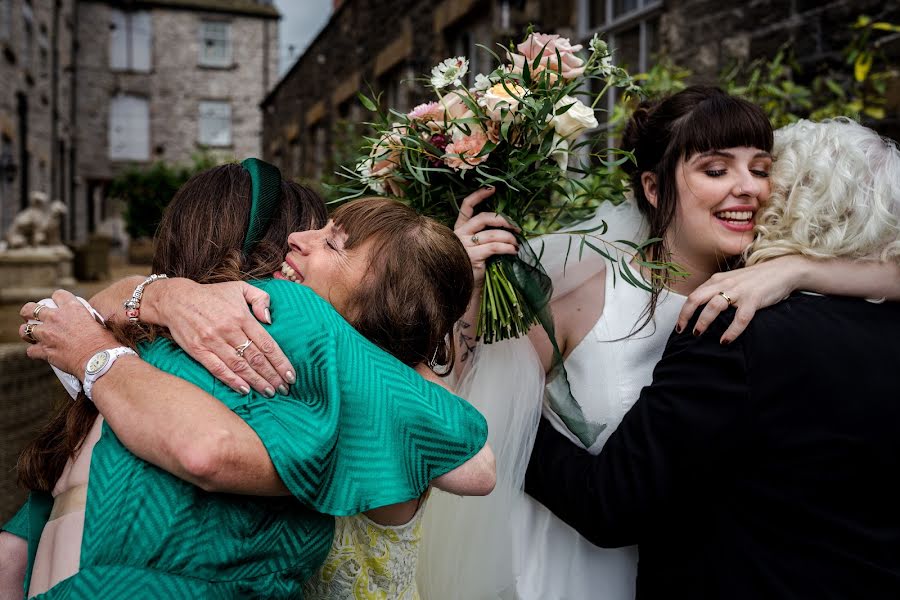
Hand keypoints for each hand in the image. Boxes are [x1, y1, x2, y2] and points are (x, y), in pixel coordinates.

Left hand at [19, 290, 119, 375]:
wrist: (99, 360)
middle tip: (32, 318)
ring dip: (28, 333)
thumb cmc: (104, 343)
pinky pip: (31, 350)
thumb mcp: (98, 323)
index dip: (57, 299)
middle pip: (30, 308)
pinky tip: (42, 353)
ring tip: (33, 336)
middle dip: (29, 312)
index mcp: (72, 308)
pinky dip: (35, 352)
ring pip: (24, 330)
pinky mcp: (44, 351)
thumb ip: (88, 320)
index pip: (58, 295)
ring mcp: (47, 334)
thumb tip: (89, 323)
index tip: (58, 305)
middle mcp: (55, 318)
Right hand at [149, 279, 292, 396]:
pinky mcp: (199, 350)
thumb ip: (260, 299)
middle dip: (273, 376)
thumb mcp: (239, 288)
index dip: (281, 362)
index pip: (267, 344)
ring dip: (257, 381)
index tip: (291, 375)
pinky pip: (218, 369)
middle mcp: (229, 330)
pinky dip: (232, 381)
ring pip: (240, 366)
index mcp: (242, 316)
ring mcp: (213, 341)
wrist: (176, 299)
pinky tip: (245, 390)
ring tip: (270, 392)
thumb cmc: (212, 295)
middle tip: (285, 389)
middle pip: (256, 358)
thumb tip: (269, 319)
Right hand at [454, 187, 518, 287]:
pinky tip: (514, 251)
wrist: (463, 288)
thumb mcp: (475, 247)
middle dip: (504, 220)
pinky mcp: (473, 257)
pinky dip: (508, 248)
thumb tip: (507, 226)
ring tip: (517, 245)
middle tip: (517, 227)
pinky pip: (495, 247)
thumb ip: (483, 235)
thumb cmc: (472, 267)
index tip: (493, 188)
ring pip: (493, 234)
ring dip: (509, 238)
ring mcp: (465, 246)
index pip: (466, 206)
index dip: (479, 195)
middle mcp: (460, 234)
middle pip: (484, 218)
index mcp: (459, 228)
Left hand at [676, 256, 803, 343]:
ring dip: (703, 322)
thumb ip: (717, 290)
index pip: (693, 295)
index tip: (679, 326)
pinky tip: (725, 340)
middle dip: (686, 316)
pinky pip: (740, 318)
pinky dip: (731, 331)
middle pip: (697, 299)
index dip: (683, 311)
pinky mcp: (754, 299)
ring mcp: (739, 291)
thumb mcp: (731, 281)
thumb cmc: (755, 279)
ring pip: (714, 306)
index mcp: (717, 280)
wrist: (783, 270)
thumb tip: (703, 309)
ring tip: (699, 334)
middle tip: (683, 331)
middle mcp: (724, 283)